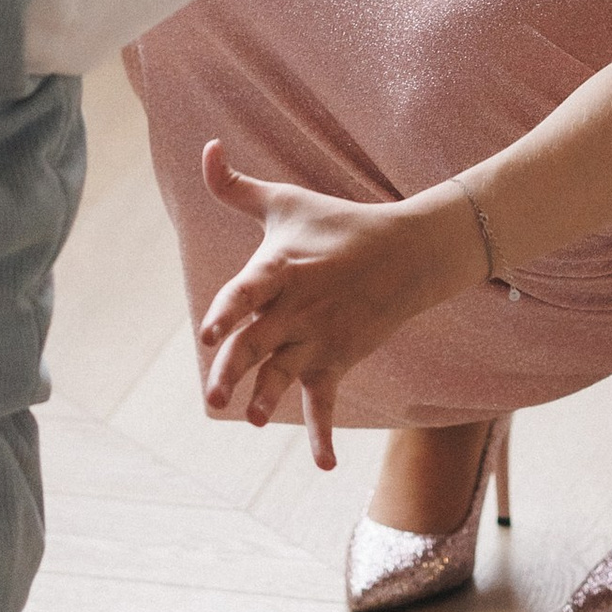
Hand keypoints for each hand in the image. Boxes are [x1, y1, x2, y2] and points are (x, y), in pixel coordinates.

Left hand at [194, 142, 475, 466]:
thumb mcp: (285, 201)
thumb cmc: (336, 223)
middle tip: (214, 396)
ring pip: (285, 374)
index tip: (207, 332)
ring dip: (267, 398)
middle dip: (235, 369)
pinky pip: (326, 403)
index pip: (246, 293)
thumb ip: (235, 185)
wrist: (406, 252)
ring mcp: (318, 338)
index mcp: (278, 269)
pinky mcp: (337, 360)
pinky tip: (323, 465)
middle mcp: (296, 309)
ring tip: (247, 419)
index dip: (226, 311)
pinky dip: (323, 436)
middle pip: (258, 343)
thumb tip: (204, 146)